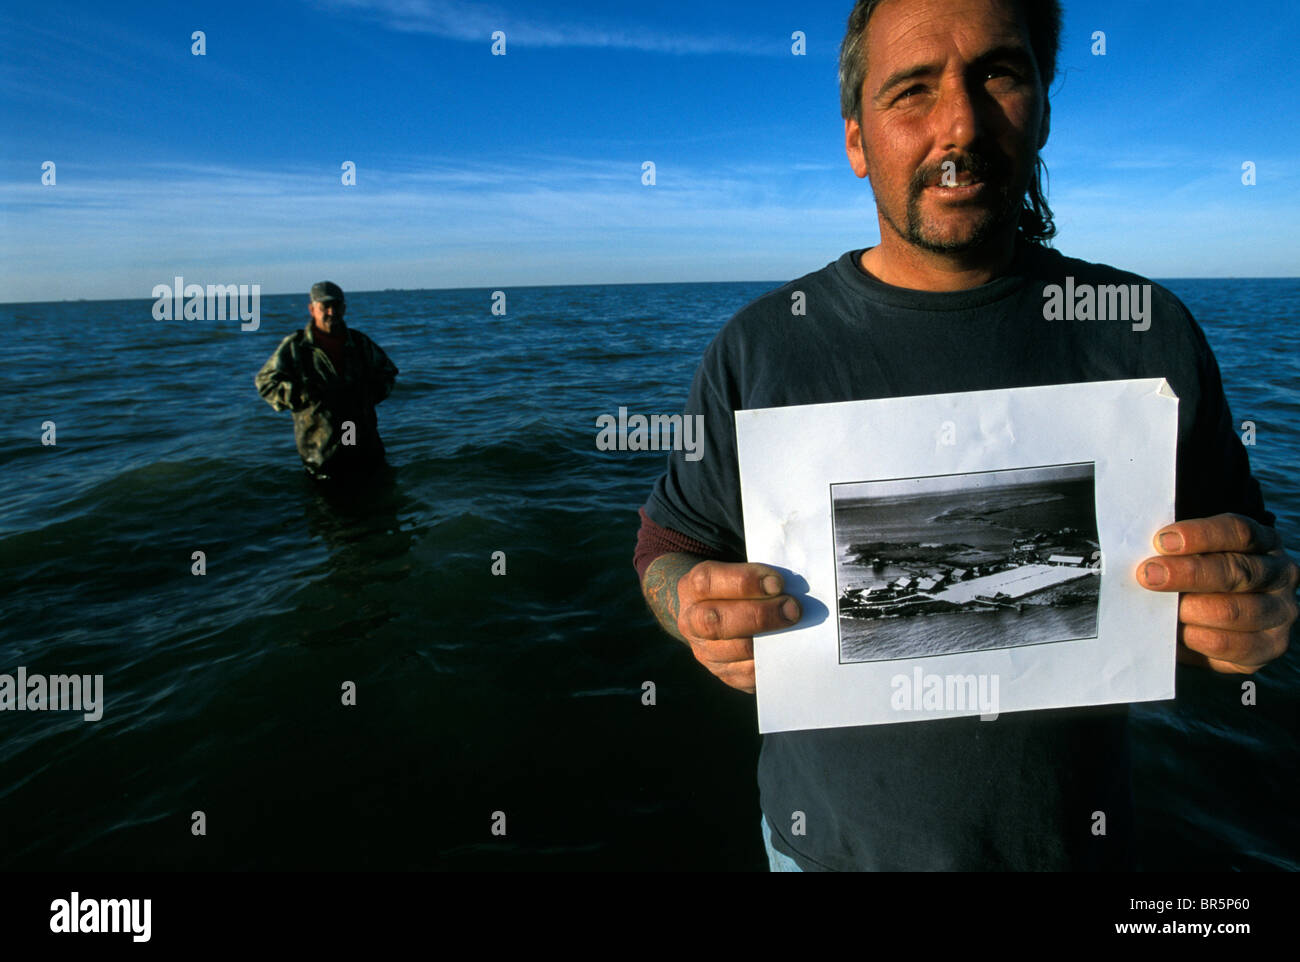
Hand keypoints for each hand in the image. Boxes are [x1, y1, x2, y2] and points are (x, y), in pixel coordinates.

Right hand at [674, 560, 800, 692]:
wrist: (714, 614)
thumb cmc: (733, 588)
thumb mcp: (734, 571)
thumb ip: (756, 576)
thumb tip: (791, 587)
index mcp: (691, 588)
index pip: (709, 583)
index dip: (744, 582)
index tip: (777, 583)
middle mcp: (691, 621)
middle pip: (718, 621)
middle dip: (760, 614)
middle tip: (792, 608)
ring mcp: (705, 651)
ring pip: (737, 649)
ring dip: (771, 638)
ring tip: (795, 627)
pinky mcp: (723, 672)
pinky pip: (749, 673)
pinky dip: (770, 660)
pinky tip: (785, 648)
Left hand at [1136, 513, 1298, 672]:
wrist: (1218, 615)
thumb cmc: (1199, 574)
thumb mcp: (1196, 554)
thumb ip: (1177, 551)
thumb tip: (1143, 556)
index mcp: (1263, 541)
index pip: (1238, 532)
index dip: (1200, 535)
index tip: (1162, 541)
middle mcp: (1281, 574)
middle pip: (1237, 571)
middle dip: (1188, 574)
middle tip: (1149, 575)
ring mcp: (1280, 611)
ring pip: (1235, 611)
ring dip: (1191, 610)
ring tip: (1161, 609)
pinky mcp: (1270, 646)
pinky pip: (1235, 646)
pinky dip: (1200, 639)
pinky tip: (1179, 632)